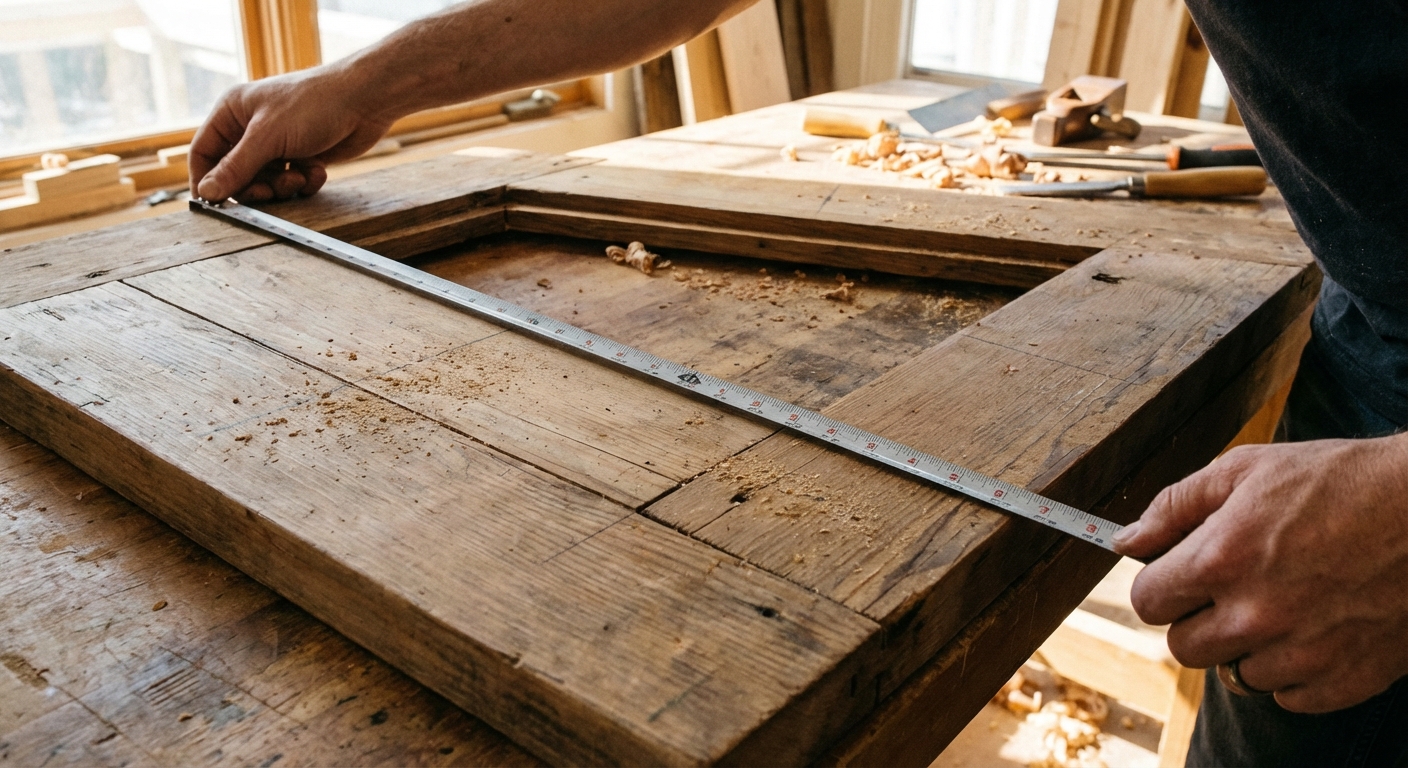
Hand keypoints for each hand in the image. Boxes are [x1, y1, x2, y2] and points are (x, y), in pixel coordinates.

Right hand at [189, 66, 394, 202]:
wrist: (365, 100)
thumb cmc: (313, 106)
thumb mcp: (268, 137)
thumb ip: (236, 168)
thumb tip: (206, 194)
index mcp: (232, 113)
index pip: (204, 152)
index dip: (206, 180)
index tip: (215, 205)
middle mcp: (251, 128)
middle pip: (235, 174)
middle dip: (254, 187)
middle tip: (269, 193)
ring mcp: (278, 143)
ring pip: (265, 182)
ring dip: (282, 187)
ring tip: (299, 178)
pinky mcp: (302, 156)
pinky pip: (292, 182)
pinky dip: (304, 183)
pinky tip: (317, 171)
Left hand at [1114, 434, 1407, 712]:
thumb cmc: (1339, 481)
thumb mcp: (1246, 470)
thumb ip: (1174, 506)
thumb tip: (1126, 540)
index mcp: (1220, 560)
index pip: (1147, 602)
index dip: (1160, 586)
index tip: (1179, 576)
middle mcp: (1255, 615)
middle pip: (1184, 646)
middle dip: (1198, 618)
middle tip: (1234, 588)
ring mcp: (1301, 652)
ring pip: (1236, 673)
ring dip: (1248, 645)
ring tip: (1283, 602)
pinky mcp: (1345, 678)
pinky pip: (1289, 695)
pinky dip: (1295, 670)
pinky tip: (1315, 628)